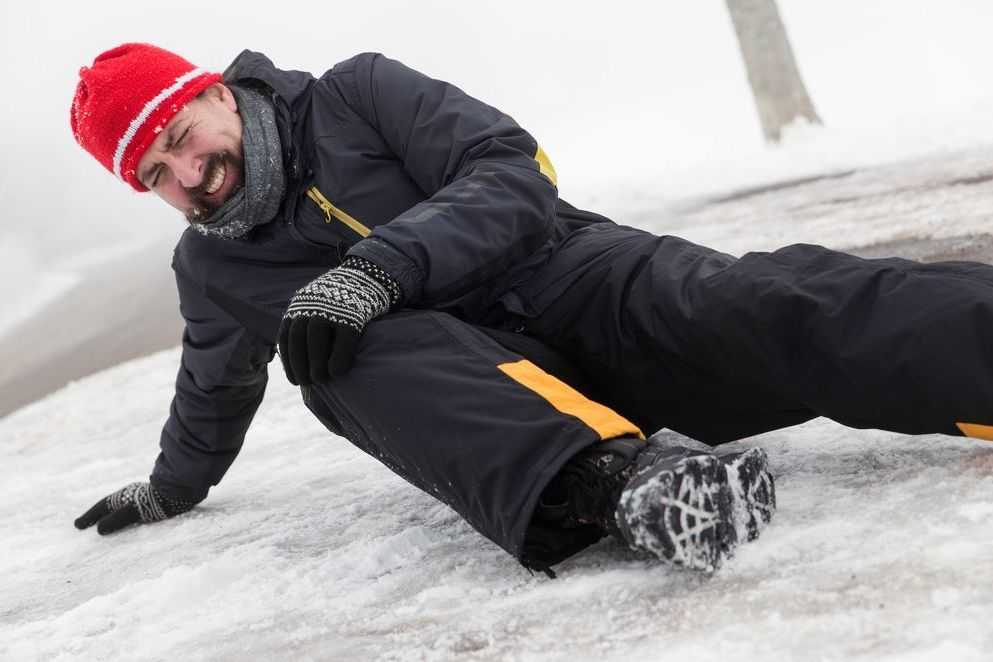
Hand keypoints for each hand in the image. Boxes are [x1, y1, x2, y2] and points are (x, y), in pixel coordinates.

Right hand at [74, 482, 197, 534]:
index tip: (77, 526)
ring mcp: (145, 498)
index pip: (103, 506)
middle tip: (84, 526)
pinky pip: (136, 512)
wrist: (187, 489)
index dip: (89, 517)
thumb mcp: (135, 511)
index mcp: (125, 495)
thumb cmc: (160, 500)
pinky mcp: (157, 503)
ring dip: (113, 518)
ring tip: (105, 529)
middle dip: (98, 516)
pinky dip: (127, 520)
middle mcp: (133, 495)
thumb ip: (117, 519)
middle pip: (111, 506)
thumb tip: (99, 530)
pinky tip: (132, 527)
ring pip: (123, 509)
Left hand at [278, 257, 399, 384]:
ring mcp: (332, 309)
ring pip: (316, 341)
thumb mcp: (318, 306)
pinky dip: (338, 359)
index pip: (286, 337)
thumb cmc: (342, 302)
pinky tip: (338, 373)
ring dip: (315, 365)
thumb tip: (303, 361)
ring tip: (321, 380)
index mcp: (299, 305)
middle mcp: (311, 305)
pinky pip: (343, 341)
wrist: (368, 277)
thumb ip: (308, 326)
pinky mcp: (353, 315)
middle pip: (298, 340)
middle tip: (308, 383)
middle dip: (299, 365)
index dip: (289, 362)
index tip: (295, 379)